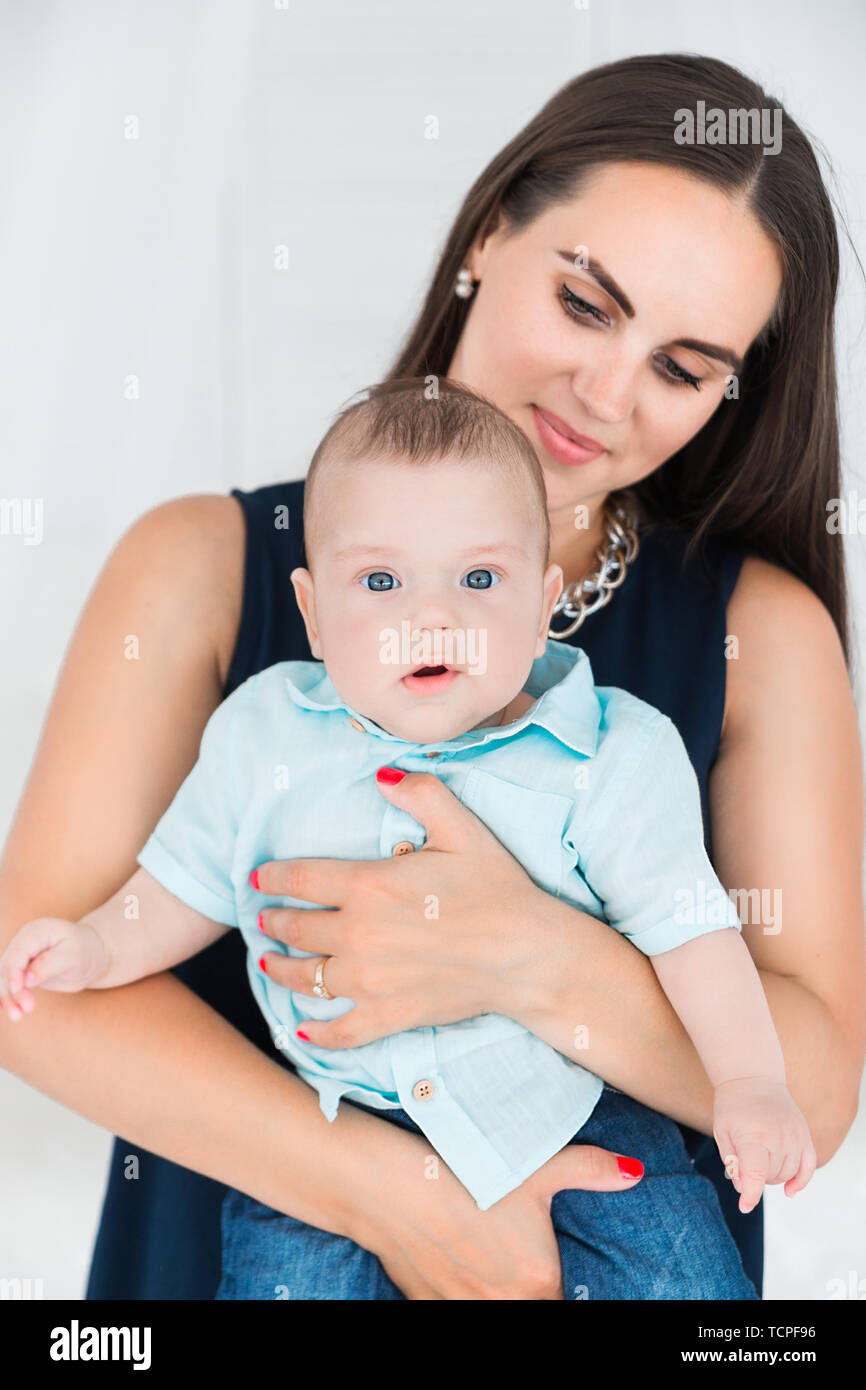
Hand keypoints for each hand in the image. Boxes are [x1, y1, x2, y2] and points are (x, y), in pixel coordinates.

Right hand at [0, 917, 107, 1018]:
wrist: (90, 955)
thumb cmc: (84, 950)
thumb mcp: (73, 955)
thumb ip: (50, 964)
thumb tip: (27, 979)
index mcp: (36, 931)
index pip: (18, 952)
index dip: (13, 972)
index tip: (17, 991)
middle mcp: (23, 942)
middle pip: (7, 966)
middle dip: (11, 990)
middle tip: (23, 1012)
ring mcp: (20, 957)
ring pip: (4, 978)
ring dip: (8, 998)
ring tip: (18, 1016)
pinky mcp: (21, 971)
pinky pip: (8, 984)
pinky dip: (6, 997)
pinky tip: (3, 1009)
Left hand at [252, 769, 552, 1047]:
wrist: (527, 954)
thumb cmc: (497, 888)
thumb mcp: (461, 828)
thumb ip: (420, 793)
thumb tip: (381, 774)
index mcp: (368, 886)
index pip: (300, 879)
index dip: (272, 877)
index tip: (258, 879)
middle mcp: (358, 934)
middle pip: (295, 929)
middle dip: (273, 921)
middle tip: (264, 918)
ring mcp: (370, 980)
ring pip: (306, 978)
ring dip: (280, 969)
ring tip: (268, 961)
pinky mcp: (388, 1015)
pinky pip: (340, 1031)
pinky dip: (317, 1034)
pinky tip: (302, 1029)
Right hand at [347, 1113, 645, 1298]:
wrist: (391, 1187)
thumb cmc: (467, 1174)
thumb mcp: (535, 1166)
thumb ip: (589, 1169)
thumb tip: (635, 1170)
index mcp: (537, 1282)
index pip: (562, 1303)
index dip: (560, 1287)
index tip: (551, 1273)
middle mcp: (503, 1304)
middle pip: (528, 1308)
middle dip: (530, 1290)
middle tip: (519, 1261)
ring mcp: (462, 1308)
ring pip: (491, 1310)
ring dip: (495, 1293)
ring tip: (489, 1263)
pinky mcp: (426, 1305)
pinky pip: (455, 1308)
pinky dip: (460, 1294)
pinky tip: (456, 1265)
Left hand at [713, 1076, 816, 1213]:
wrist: (752, 1078)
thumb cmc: (732, 1107)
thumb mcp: (722, 1132)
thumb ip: (732, 1162)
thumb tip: (742, 1187)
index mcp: (754, 1137)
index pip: (756, 1175)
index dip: (750, 1195)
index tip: (745, 1207)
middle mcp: (778, 1137)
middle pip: (772, 1177)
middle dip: (757, 1178)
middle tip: (745, 1162)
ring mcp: (794, 1135)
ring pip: (789, 1174)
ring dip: (775, 1177)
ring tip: (760, 1160)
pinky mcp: (804, 1134)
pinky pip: (809, 1165)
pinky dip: (801, 1180)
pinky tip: (790, 1190)